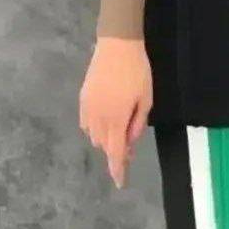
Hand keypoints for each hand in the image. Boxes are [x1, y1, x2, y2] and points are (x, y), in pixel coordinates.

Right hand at [79, 36, 152, 189]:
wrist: (116, 45)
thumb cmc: (137, 72)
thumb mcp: (145, 99)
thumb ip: (137, 124)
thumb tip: (129, 143)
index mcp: (116, 119)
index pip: (115, 152)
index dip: (118, 169)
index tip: (120, 182)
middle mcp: (98, 118)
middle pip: (104, 146)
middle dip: (115, 151)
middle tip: (130, 147)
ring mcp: (87, 108)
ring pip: (93, 136)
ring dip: (105, 139)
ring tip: (120, 130)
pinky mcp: (82, 98)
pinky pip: (85, 123)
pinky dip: (94, 129)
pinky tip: (105, 121)